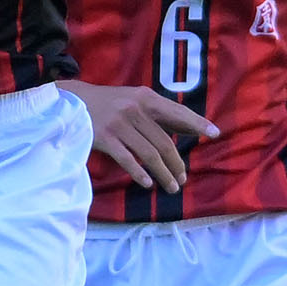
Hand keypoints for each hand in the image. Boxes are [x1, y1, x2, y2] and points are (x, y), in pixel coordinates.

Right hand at [64, 81, 216, 190]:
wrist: (72, 101)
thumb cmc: (108, 103)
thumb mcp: (134, 99)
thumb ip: (158, 113)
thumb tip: (190, 127)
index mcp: (145, 98)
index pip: (177, 113)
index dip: (197, 123)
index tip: (214, 134)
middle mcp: (135, 110)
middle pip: (164, 142)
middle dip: (177, 163)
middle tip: (183, 179)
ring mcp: (120, 125)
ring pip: (149, 154)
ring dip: (163, 174)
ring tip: (171, 187)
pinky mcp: (105, 138)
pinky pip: (127, 160)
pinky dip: (140, 173)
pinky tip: (147, 183)